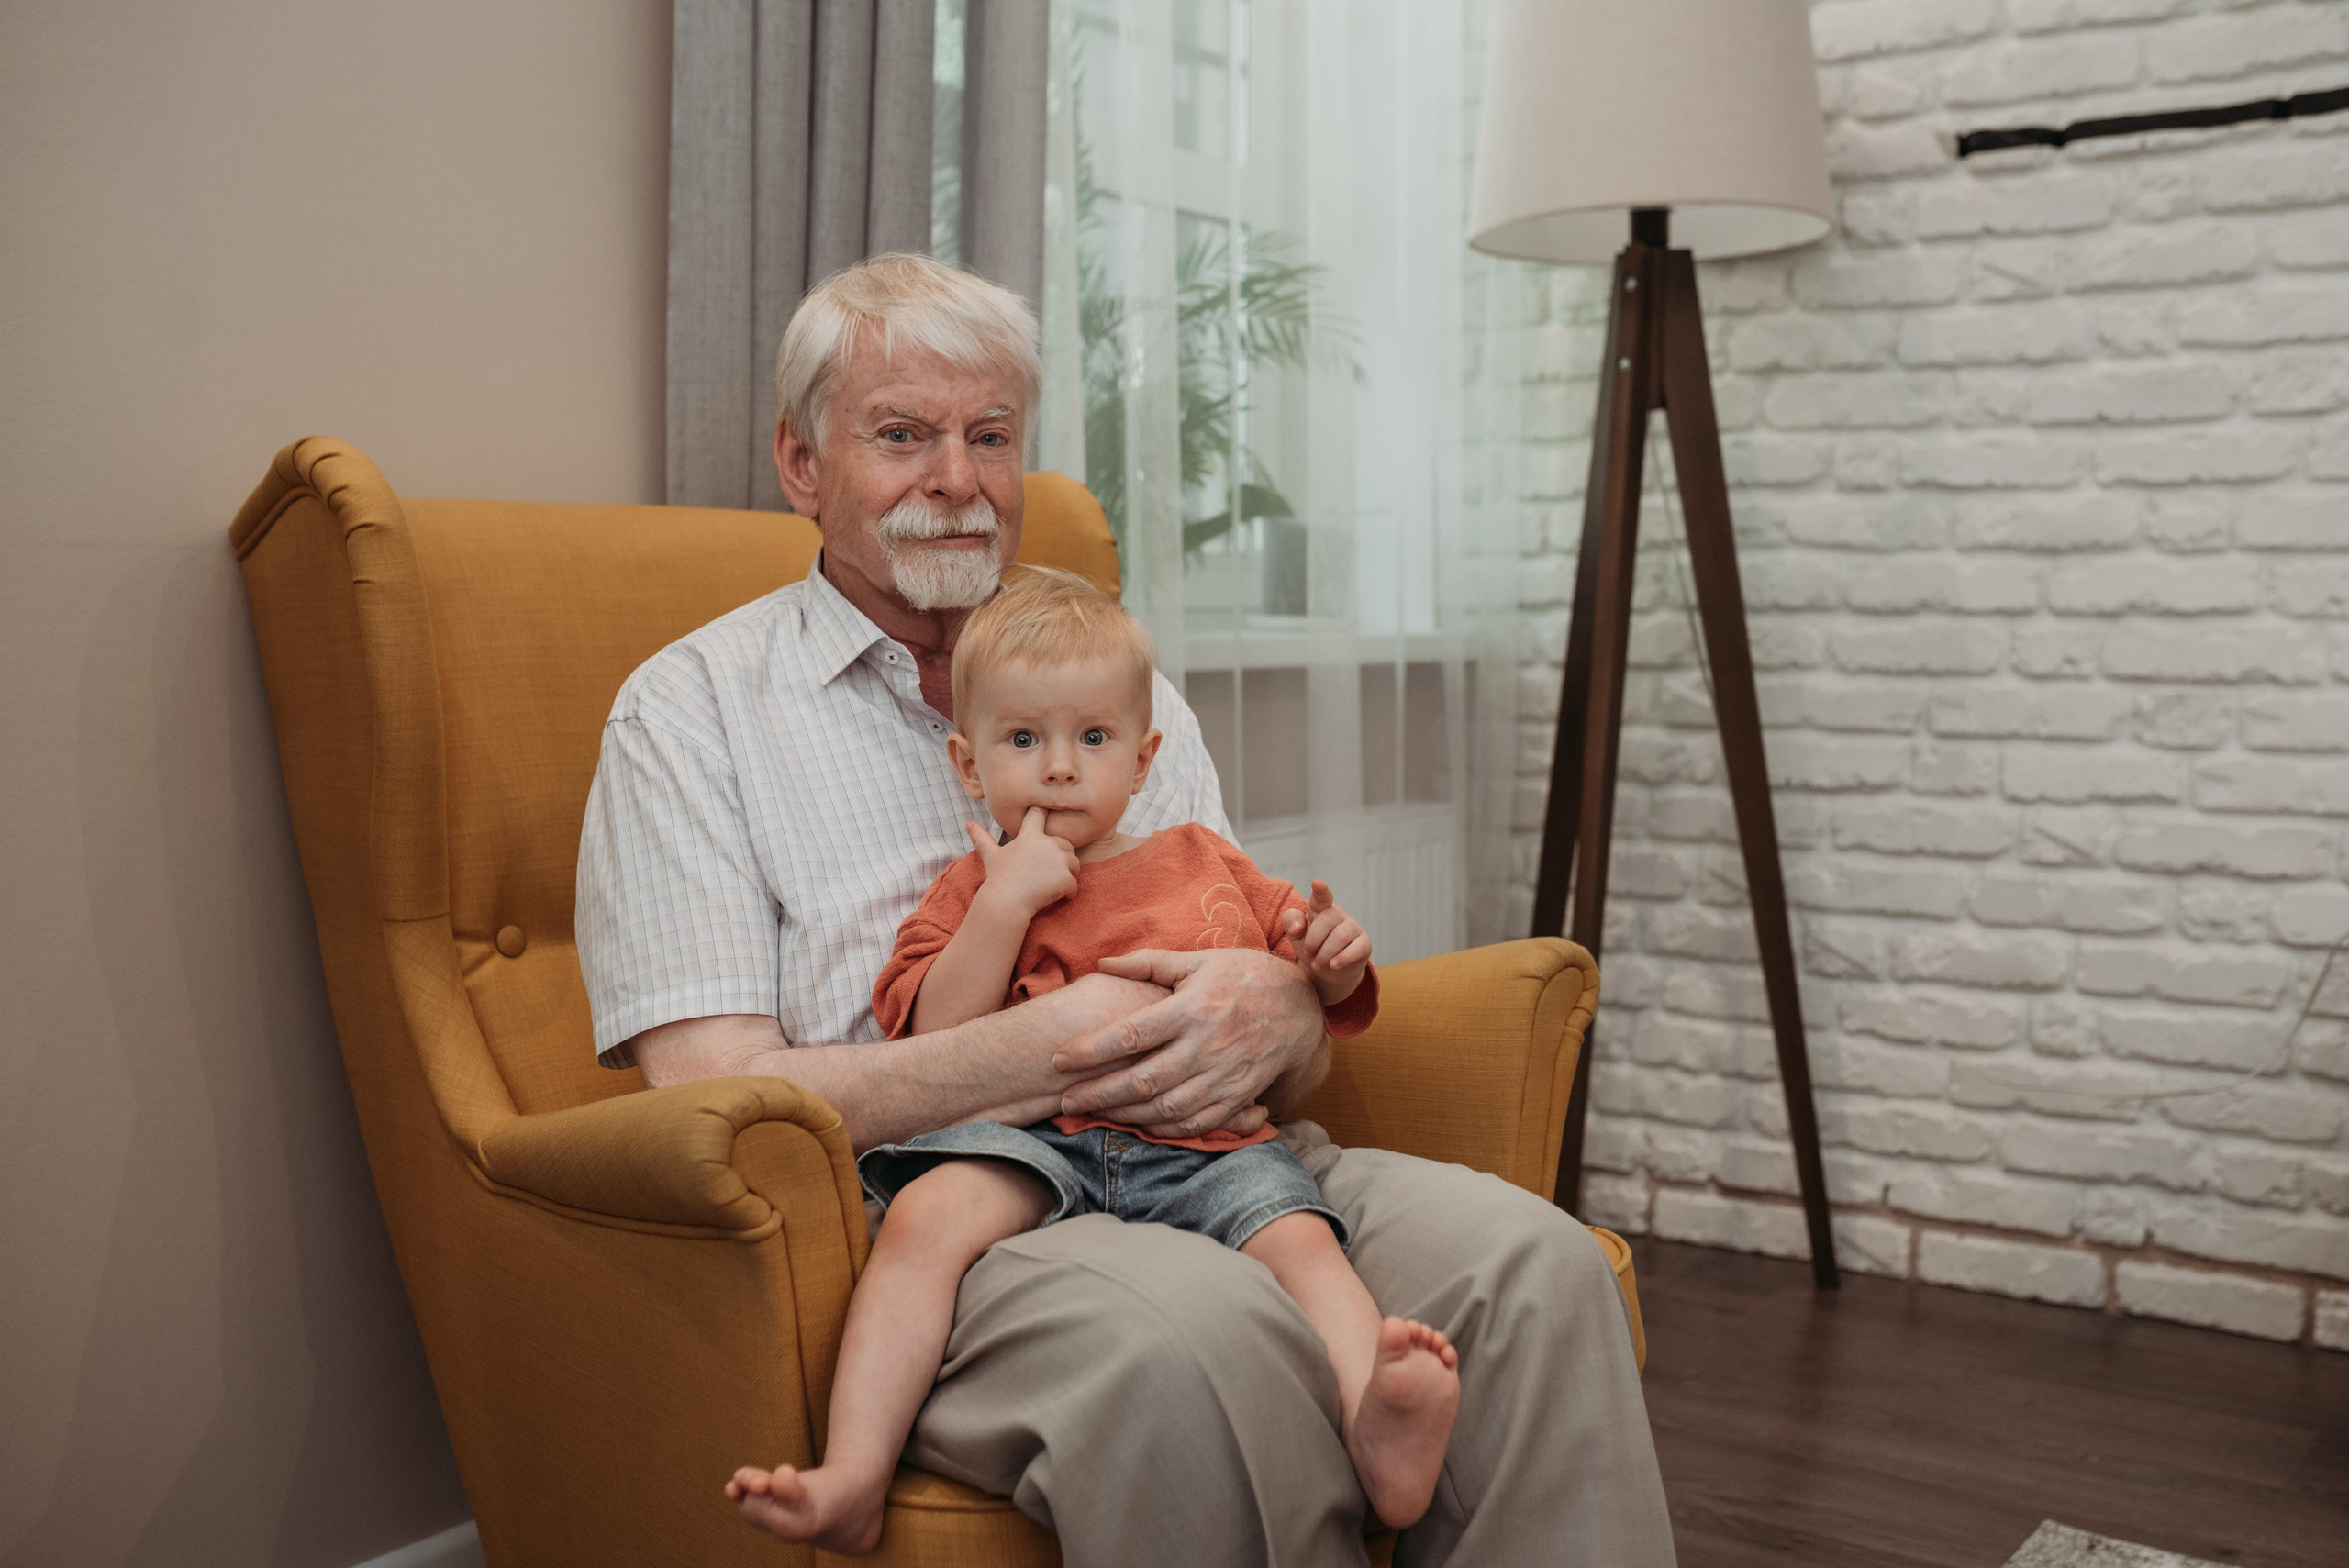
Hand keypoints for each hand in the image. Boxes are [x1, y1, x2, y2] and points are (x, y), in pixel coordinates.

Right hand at [967, 806, 1079, 916]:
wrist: (1006, 902)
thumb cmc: (998, 878)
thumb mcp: (990, 855)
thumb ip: (981, 838)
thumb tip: (968, 824)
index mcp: (1030, 836)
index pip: (1039, 814)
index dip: (1042, 813)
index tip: (1045, 813)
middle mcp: (1047, 844)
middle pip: (1066, 843)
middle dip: (1061, 856)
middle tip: (1048, 871)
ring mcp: (1059, 861)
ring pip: (1074, 863)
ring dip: (1067, 873)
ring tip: (1053, 883)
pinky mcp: (1066, 878)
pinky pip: (1074, 884)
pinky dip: (1069, 892)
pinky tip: (1058, 897)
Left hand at [1052, 948, 1322, 1139]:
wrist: (1303, 1008)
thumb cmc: (1246, 976)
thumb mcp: (1200, 961)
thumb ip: (1150, 963)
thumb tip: (1104, 962)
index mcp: (1192, 1008)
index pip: (1130, 1034)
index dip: (1090, 1050)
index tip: (1058, 1059)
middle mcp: (1206, 1045)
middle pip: (1142, 1079)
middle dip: (1098, 1093)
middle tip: (1064, 1100)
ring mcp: (1223, 1075)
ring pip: (1166, 1107)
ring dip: (1124, 1115)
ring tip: (1093, 1113)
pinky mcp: (1238, 1096)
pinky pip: (1197, 1122)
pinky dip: (1165, 1129)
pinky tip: (1139, 1125)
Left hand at [1281, 879, 1369, 1004]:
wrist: (1329, 973)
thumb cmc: (1312, 950)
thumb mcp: (1296, 937)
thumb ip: (1291, 924)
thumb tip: (1297, 924)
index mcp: (1321, 910)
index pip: (1322, 897)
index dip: (1320, 890)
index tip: (1316, 883)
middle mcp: (1339, 915)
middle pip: (1327, 920)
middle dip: (1314, 940)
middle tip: (1308, 954)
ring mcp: (1354, 928)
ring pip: (1340, 936)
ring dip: (1325, 954)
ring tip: (1317, 965)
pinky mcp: (1364, 944)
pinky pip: (1356, 948)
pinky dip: (1342, 958)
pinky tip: (1333, 965)